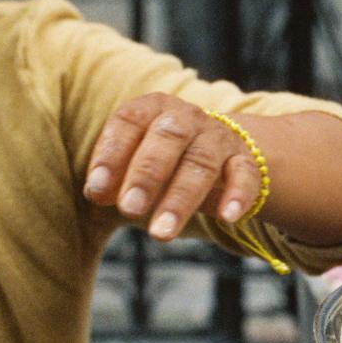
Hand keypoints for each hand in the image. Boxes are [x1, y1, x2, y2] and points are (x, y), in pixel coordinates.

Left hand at [82, 94, 261, 239]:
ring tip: (162, 233)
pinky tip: (228, 218)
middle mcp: (186, 117)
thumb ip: (112, 176)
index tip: (96, 190)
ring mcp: (217, 137)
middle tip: (129, 210)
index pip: (128, 122)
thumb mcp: (132, 157)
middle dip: (147, 176)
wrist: (214, 145)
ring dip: (181, 199)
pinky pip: (245, 175)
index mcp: (152, 108)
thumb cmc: (160, 155)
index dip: (111, 154)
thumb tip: (97, 193)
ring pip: (201, 164)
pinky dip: (238, 195)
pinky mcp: (244, 159)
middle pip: (168, 140)